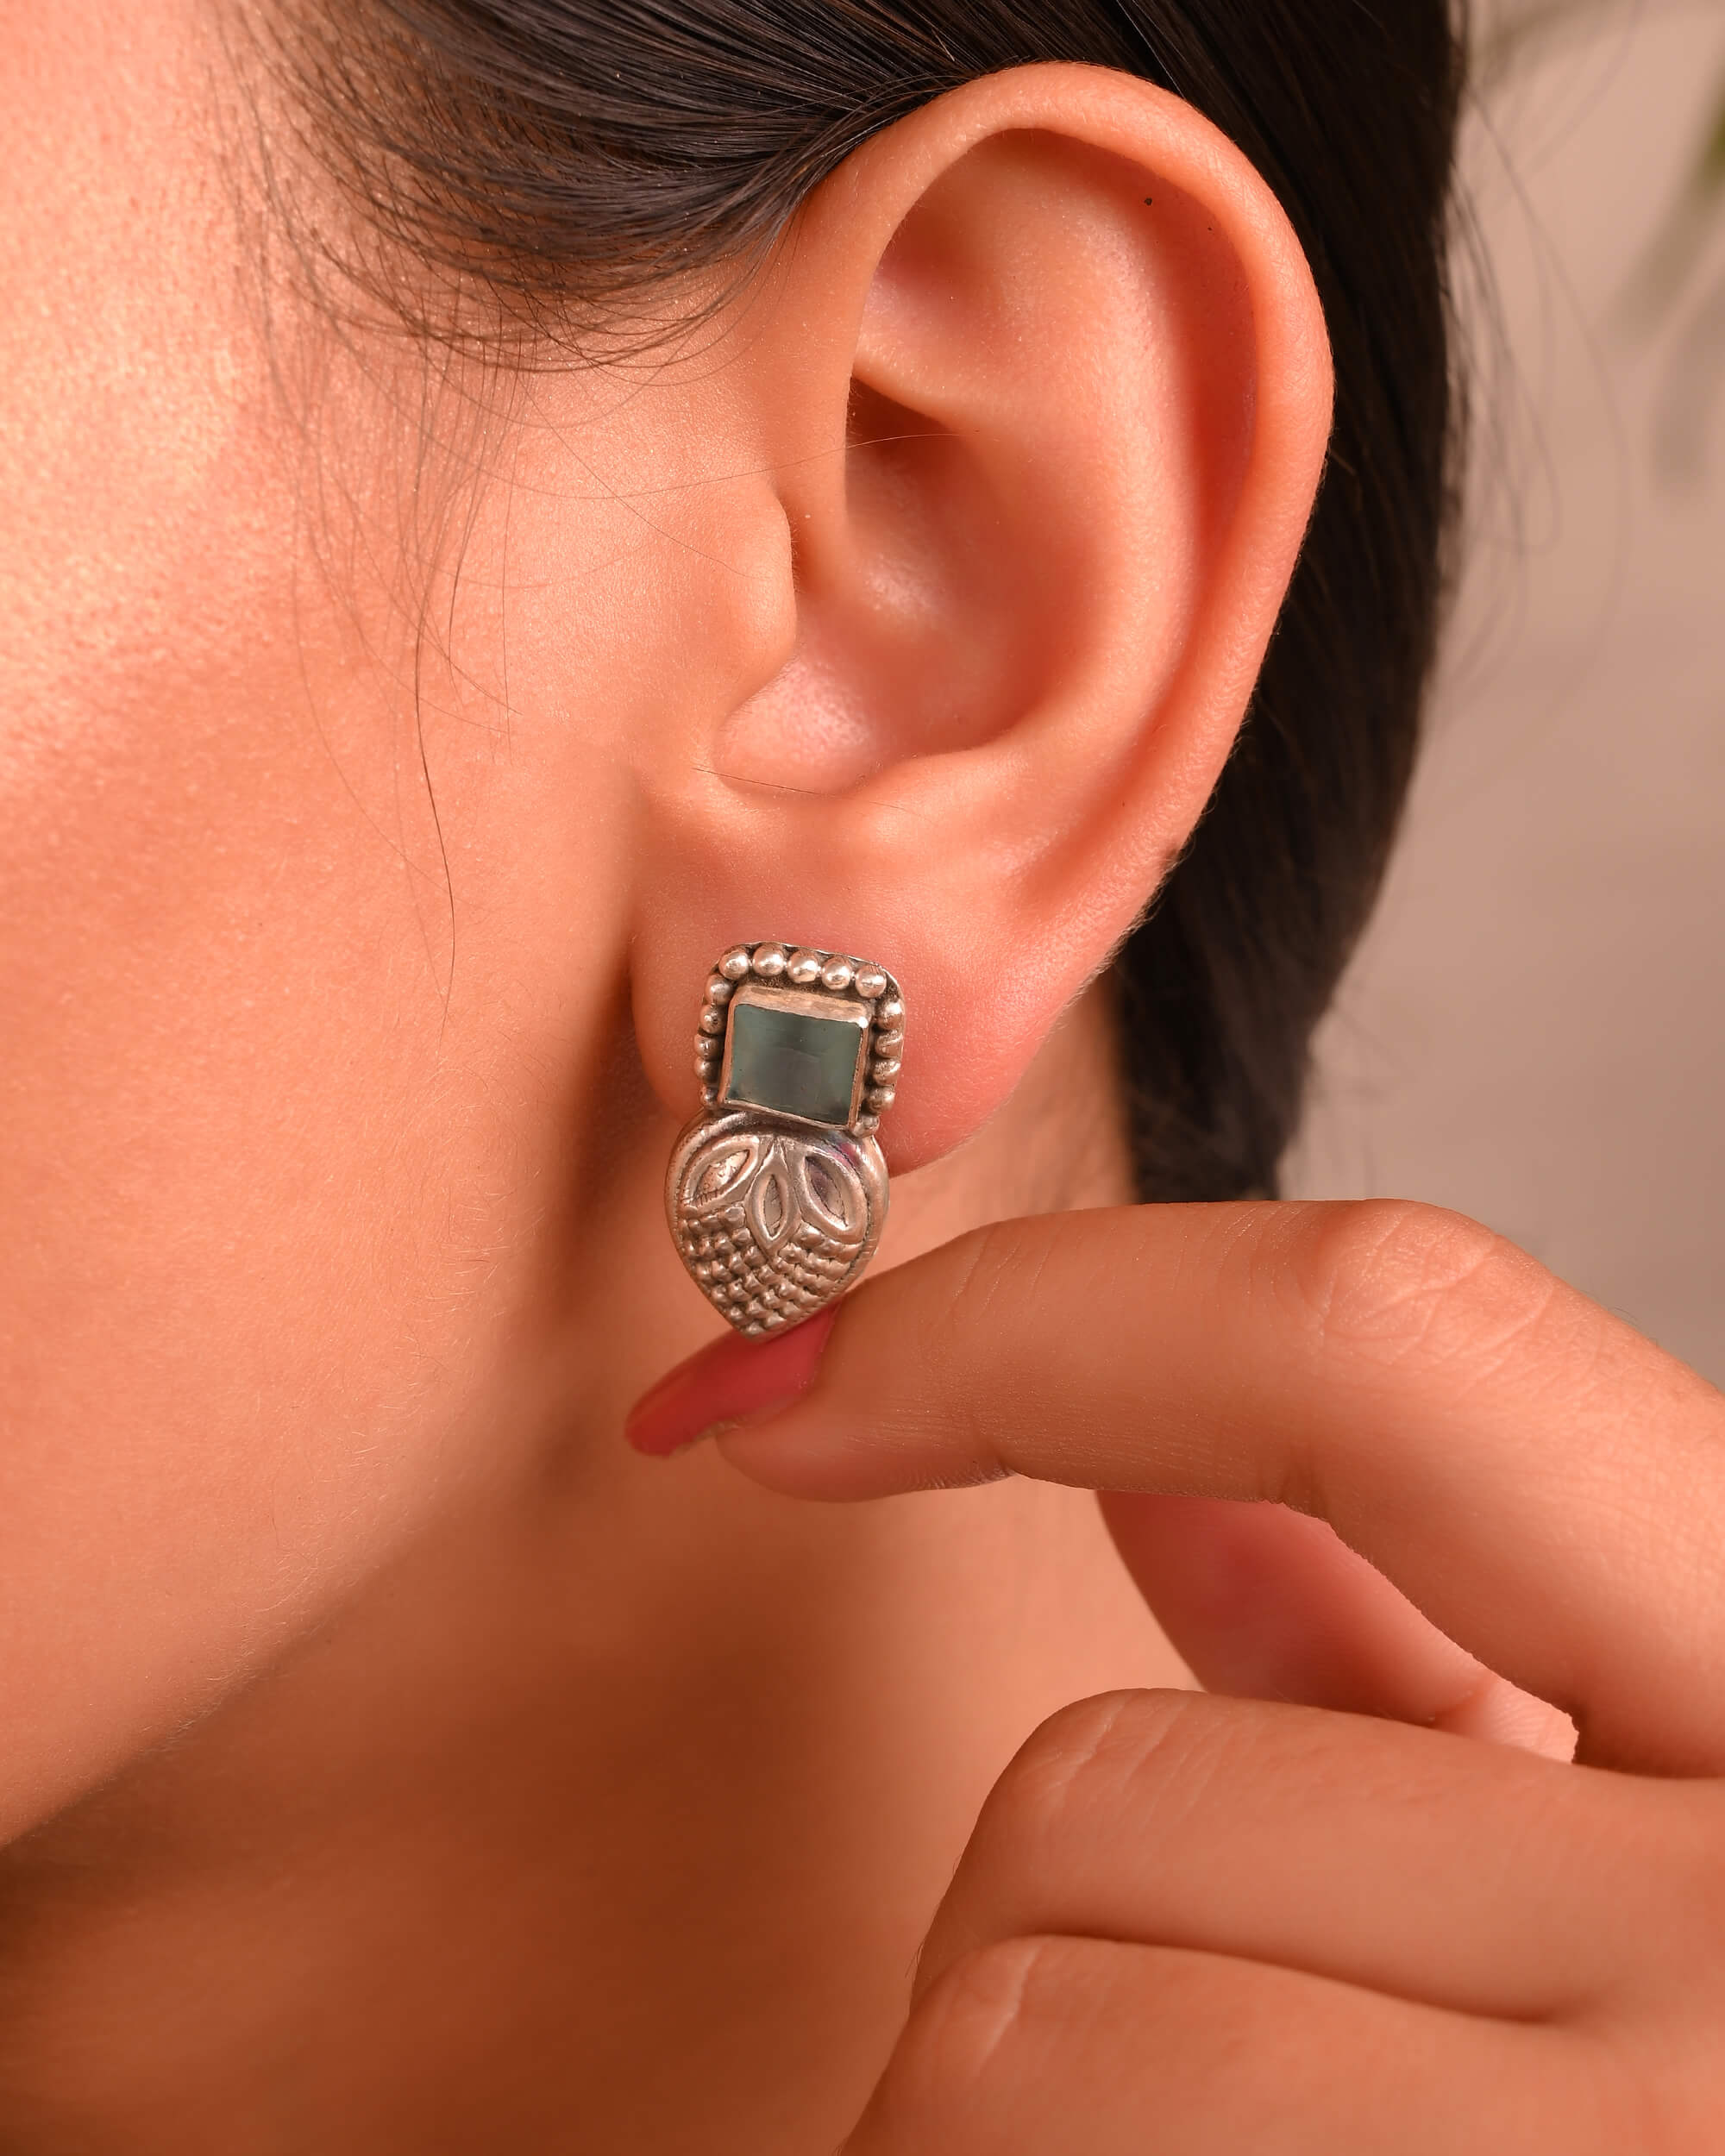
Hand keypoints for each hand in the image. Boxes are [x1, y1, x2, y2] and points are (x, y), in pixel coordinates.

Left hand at [628, 1201, 1724, 2149]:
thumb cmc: (1686, 2111)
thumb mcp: (1651, 1896)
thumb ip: (1420, 1671)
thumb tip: (1150, 1450)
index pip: (1388, 1349)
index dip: (1018, 1323)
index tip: (770, 1393)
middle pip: (1096, 1796)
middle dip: (1072, 1940)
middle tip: (1243, 2085)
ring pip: (1008, 2041)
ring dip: (1019, 2136)